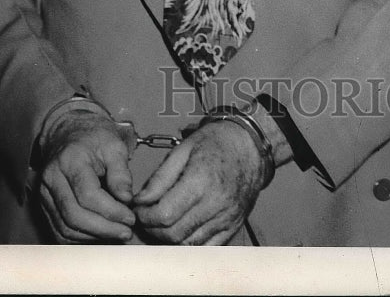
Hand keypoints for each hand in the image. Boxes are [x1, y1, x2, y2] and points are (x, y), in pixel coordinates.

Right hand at [38, 109, 135, 242]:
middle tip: (125, 232)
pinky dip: (79, 237)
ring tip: (116, 234)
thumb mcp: (114, 145)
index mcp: (70, 160)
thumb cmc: (93, 138)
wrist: (69, 132)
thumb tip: (126, 199)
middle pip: (74, 215)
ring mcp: (45, 193)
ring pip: (65, 226)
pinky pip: (59, 229)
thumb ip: (121, 172)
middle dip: (103, 228)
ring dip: (93, 236)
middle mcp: (52, 178)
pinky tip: (99, 234)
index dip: (111, 211)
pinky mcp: (45, 204)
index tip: (129, 218)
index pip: (88, 195)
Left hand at [133, 119, 266, 244]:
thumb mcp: (184, 149)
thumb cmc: (217, 142)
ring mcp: (226, 218)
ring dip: (169, 238)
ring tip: (163, 222)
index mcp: (201, 181)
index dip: (145, 216)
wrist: (250, 146)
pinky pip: (207, 247)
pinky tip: (182, 230)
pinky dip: (190, 244)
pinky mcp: (233, 226)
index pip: (164, 215)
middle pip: (174, 234)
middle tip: (147, 217)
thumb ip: (161, 177)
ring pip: (188, 244)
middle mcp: (216, 204)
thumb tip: (141, 200)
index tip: (139, 210)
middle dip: (153, 229)